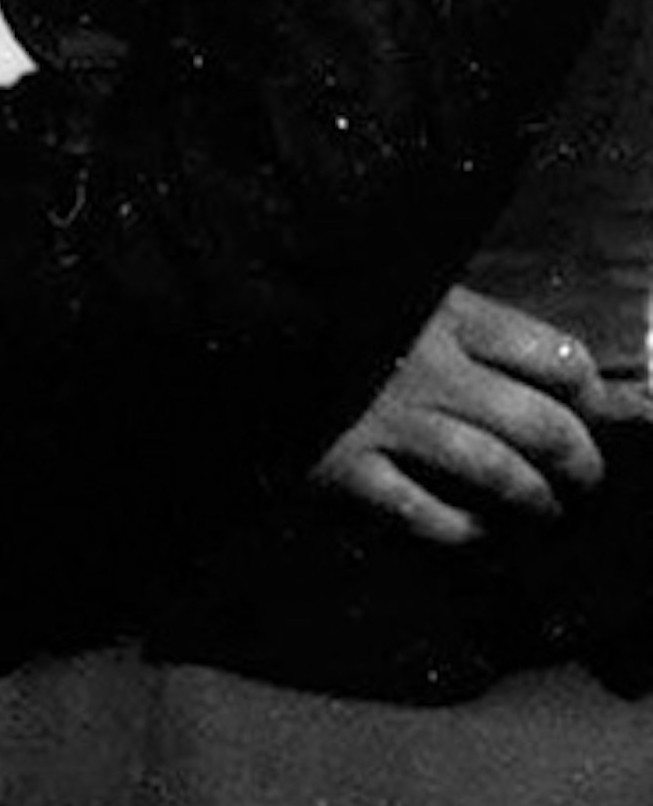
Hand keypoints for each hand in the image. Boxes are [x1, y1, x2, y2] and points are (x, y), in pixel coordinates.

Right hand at [310, 285, 607, 547]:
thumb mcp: (386, 275)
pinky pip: (424, 512)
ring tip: (548, 509)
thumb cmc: (311, 293)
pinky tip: (475, 529)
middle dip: (582, 459)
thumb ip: (445, 307)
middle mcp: (432, 371)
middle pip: (543, 426)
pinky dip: (462, 528)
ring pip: (497, 474)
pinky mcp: (345, 466)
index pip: (557, 358)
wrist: (212, 317)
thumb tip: (518, 348)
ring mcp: (389, 422)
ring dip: (537, 499)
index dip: (591, 390)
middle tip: (586, 475)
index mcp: (445, 313)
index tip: (593, 405)